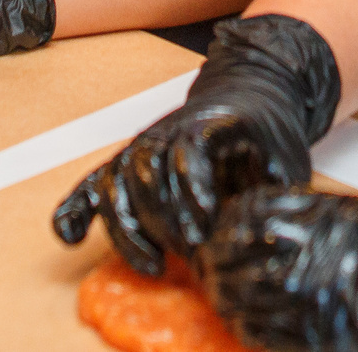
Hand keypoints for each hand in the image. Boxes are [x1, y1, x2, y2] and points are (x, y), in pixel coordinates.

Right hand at [52, 14, 340, 275]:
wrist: (252, 92)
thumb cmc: (268, 129)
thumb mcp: (286, 155)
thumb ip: (275, 187)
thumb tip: (267, 222)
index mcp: (209, 124)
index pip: (188, 151)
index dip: (192, 191)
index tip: (204, 230)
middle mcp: (168, 131)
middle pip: (145, 169)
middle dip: (161, 220)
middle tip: (185, 255)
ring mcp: (145, 146)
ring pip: (116, 178)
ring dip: (127, 227)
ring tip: (151, 265)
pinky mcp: (130, 162)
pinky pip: (94, 182)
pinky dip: (76, 207)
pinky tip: (70, 236)